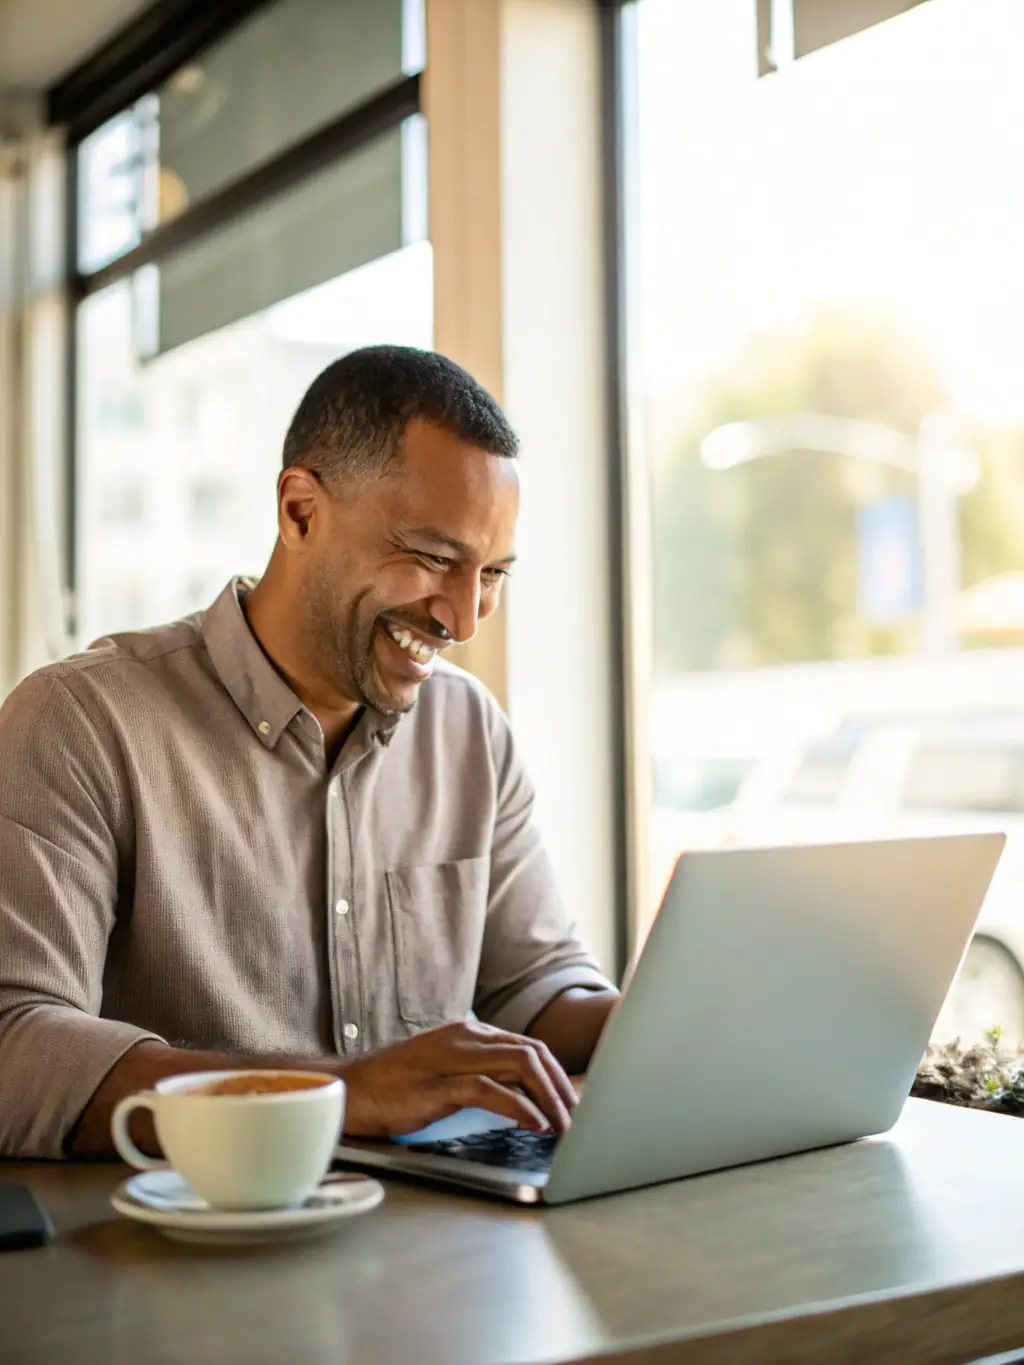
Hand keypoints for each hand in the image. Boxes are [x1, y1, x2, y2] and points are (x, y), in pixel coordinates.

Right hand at [340, 1020, 577, 1138]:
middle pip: (532, 1053)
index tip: (573, 1103)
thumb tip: (523, 1096)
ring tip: (564, 1125)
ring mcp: (452, 1058)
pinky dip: (519, 1107)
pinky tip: (534, 1124)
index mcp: (469, 1032)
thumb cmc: (396, 1085)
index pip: (529, 1047)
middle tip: (578, 1118)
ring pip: (519, 1065)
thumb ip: (481, 1074)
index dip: (557, 1076)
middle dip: (562, 1086)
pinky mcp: (438, 1084)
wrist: (349, 1089)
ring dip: (549, 1097)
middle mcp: (465, 1037)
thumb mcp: (446, 1071)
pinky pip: (490, 1090)